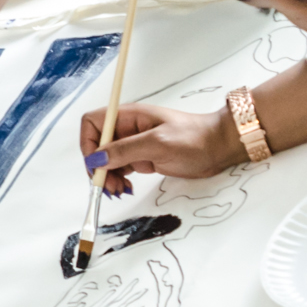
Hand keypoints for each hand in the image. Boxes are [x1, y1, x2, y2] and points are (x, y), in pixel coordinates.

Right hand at [84, 100, 243, 192]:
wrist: (218, 148)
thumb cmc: (193, 139)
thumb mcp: (157, 144)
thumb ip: (125, 150)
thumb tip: (97, 159)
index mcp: (128, 117)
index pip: (92, 123)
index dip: (88, 143)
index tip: (96, 165)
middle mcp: (126, 129)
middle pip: (96, 145)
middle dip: (97, 166)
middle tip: (108, 186)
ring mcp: (133, 144)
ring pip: (106, 160)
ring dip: (107, 177)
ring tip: (119, 190)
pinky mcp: (141, 158)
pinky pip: (119, 169)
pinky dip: (118, 180)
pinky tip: (126, 188)